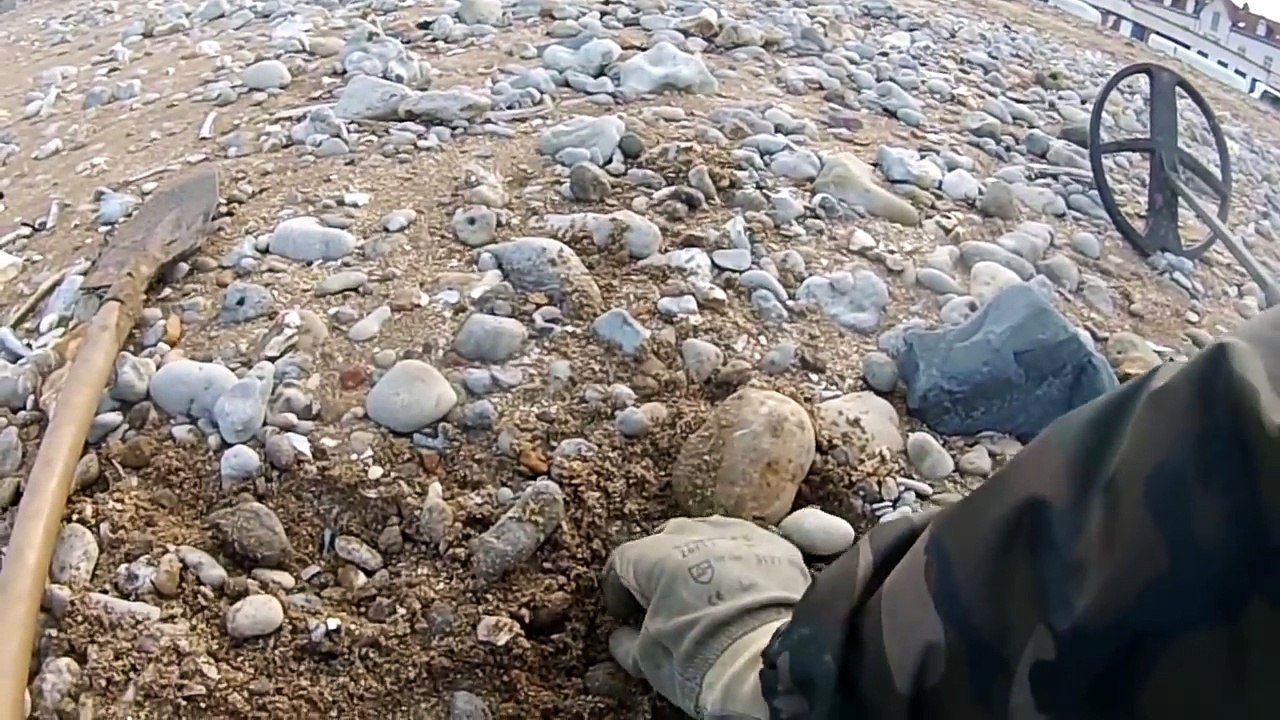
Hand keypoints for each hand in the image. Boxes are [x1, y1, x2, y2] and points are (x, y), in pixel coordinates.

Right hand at [602, 516, 811, 717]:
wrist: (771, 661)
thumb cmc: (700, 659)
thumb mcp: (649, 661)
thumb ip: (628, 643)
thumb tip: (622, 637)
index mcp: (652, 556)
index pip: (622, 563)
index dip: (619, 591)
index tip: (625, 615)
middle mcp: (693, 532)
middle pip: (664, 541)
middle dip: (660, 570)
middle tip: (666, 604)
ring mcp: (737, 533)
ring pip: (708, 536)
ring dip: (701, 559)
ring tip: (707, 593)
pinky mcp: (774, 544)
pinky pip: (746, 546)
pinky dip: (739, 563)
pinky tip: (744, 590)